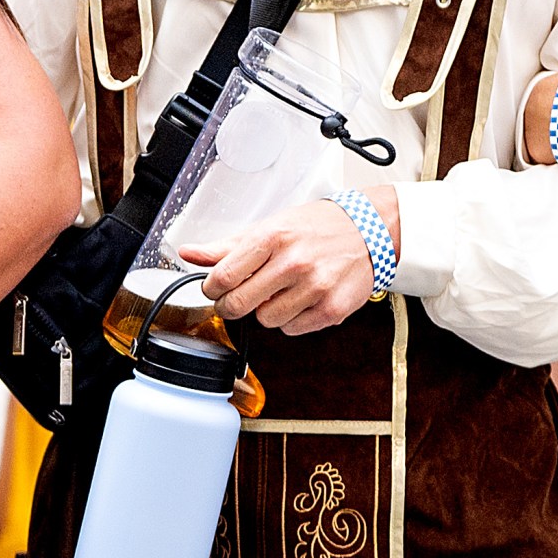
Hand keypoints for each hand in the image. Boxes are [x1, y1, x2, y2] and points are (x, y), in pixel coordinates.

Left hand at [182, 190, 386, 334]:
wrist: (369, 230)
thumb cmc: (316, 228)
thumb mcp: (268, 227)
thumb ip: (225, 246)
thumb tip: (188, 253)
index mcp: (271, 238)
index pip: (221, 277)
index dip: (212, 287)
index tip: (218, 286)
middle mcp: (293, 262)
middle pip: (237, 305)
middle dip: (233, 304)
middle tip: (244, 293)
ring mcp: (314, 288)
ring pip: (265, 321)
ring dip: (267, 310)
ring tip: (283, 290)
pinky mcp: (331, 310)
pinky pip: (292, 330)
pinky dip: (292, 320)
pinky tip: (302, 298)